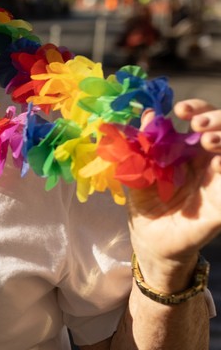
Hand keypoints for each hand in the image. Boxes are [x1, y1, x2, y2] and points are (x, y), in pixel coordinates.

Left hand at [129, 99, 220, 286]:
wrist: (151, 241)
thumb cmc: (146, 205)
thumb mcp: (137, 175)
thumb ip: (141, 147)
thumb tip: (148, 115)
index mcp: (189, 150)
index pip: (203, 119)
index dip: (197, 108)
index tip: (180, 109)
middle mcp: (209, 161)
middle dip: (215, 118)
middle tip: (196, 123)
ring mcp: (220, 180)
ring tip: (206, 140)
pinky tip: (219, 163)